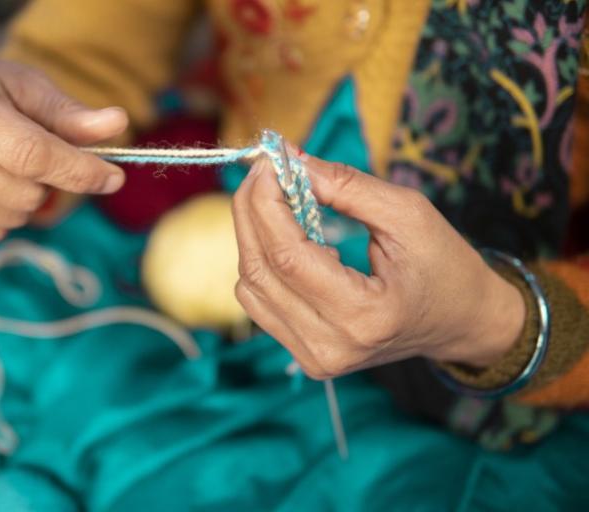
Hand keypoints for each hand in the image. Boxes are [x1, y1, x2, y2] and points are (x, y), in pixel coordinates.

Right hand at [0, 52, 127, 241]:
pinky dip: (0, 215)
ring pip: (13, 219)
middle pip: (27, 195)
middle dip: (47, 181)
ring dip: (24, 198)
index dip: (79, 171)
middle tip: (29, 153)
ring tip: (0, 165)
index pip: (31, 155)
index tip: (114, 177)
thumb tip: (118, 123)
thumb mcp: (27, 87)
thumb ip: (71, 114)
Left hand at [231, 154, 525, 378]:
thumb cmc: (444, 266)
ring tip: (277, 200)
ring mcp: (313, 357)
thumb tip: (290, 163)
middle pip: (259, 269)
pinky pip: (259, 301)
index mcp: (364, 315)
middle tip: (265, 171)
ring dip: (252, 234)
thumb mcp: (408, 214)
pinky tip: (287, 240)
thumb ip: (346, 187)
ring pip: (250, 286)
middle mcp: (330, 347)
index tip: (269, 162)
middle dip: (252, 210)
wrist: (460, 322)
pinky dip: (262, 261)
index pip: (288, 254)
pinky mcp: (305, 355)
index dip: (267, 203)